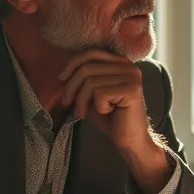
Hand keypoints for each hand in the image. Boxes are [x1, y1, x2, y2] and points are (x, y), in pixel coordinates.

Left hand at [60, 48, 171, 193]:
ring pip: (91, 82)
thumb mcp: (91, 94)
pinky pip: (100, 94)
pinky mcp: (132, 90)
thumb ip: (82, 80)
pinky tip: (107, 113)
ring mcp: (132, 77)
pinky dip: (97, 107)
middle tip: (67, 103)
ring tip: (83, 113)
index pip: (92, 53)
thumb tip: (63, 74)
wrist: (129, 140)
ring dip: (81, 101)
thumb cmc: (110, 118)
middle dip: (71, 87)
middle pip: (88, 68)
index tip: (61, 79)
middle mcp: (129, 67)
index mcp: (121, 63)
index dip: (73, 64)